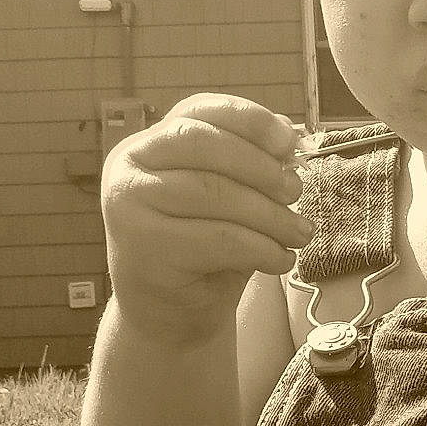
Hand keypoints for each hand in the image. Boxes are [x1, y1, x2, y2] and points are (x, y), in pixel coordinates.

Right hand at [100, 94, 312, 344]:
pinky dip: (261, 248)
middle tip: (297, 191)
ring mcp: (128, 204)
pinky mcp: (143, 246)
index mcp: (149, 144)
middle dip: (262, 167)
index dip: (249, 119)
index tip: (290, 142)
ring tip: (299, 233)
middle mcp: (130, 166)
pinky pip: (218, 238)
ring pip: (215, 193)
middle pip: (206, 145)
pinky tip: (281, 259)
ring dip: (271, 215)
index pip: (199, 110)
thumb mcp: (230, 199)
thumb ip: (251, 163)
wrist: (172, 315)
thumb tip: (288, 130)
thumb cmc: (206, 250)